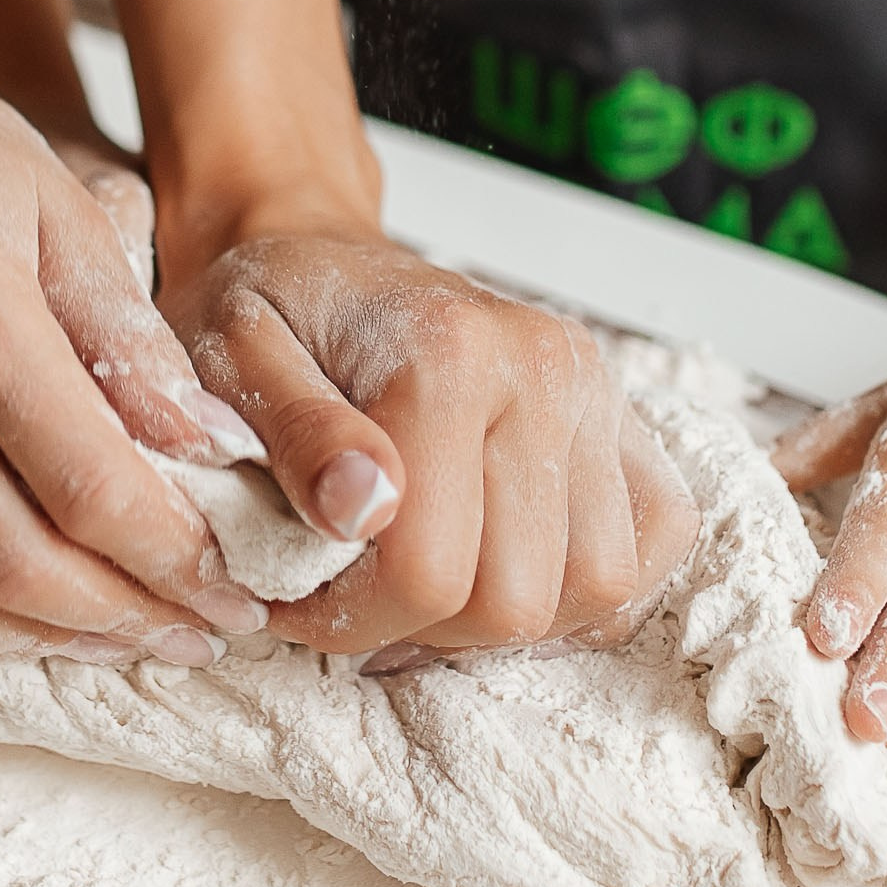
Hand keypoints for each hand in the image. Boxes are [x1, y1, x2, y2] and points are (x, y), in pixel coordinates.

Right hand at [0, 27, 270, 685]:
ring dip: (19, 648)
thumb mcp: (64, 204)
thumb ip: (134, 338)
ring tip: (100, 637)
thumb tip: (216, 455)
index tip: (232, 590)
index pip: (87, 481)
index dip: (174, 560)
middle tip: (190, 632)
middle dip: (120, 618)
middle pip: (6, 559)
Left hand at [165, 232, 697, 655]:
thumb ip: (296, 435)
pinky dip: (587, 586)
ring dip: (502, 621)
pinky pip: (656, 539)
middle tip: (353, 597)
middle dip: (421, 630)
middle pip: (516, 600)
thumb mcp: (231, 357)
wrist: (324, 256)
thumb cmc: (271, 310)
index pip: (426, 572)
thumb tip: (365, 508)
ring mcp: (597, 392)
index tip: (294, 601)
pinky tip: (504, 566)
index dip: (350, 621)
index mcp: (445, 354)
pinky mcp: (624, 416)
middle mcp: (542, 369)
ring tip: (424, 585)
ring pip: (594, 589)